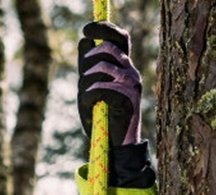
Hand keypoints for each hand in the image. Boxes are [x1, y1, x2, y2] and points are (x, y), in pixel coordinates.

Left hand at [78, 21, 141, 145]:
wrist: (113, 143)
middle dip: (88, 59)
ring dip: (87, 80)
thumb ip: (86, 68)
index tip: (86, 30)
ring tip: (86, 95)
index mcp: (123, 67)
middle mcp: (130, 72)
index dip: (104, 29)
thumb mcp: (88, 89)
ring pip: (102, 67)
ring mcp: (132, 84)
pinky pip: (101, 88)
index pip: (119, 38)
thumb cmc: (99, 116)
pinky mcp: (128, 98)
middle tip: (84, 75)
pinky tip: (92, 105)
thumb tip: (83, 42)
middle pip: (108, 48)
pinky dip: (90, 96)